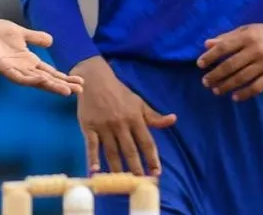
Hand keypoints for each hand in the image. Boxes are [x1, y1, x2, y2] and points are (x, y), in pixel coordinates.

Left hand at [0, 19, 83, 96]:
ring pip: (36, 81)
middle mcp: (24, 68)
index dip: (64, 77)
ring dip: (50, 86)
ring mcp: (14, 70)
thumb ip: (36, 38)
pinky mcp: (4, 69)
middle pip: (47, 79)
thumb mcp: (22, 33)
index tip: (80, 81)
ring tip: (65, 90)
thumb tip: (52, 41)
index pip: (50, 72)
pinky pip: (19, 77)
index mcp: (29, 61)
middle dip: (62, 85)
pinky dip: (31, 79)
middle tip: (78, 91)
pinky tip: (42, 79)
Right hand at [73, 56, 176, 175]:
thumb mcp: (139, 102)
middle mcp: (121, 123)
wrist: (94, 80)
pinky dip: (92, 159)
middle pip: (130, 150)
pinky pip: (91, 145)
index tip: (156, 172)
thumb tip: (173, 120)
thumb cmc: (119, 93)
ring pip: (112, 151)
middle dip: (136, 167)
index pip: (146, 142)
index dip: (152, 158)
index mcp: (135, 118)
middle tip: (140, 183)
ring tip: (122, 183)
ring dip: (117, 168)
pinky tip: (95, 171)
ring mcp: (104, 126)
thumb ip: (154, 116)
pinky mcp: (89, 126)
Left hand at [197, 10, 262, 101]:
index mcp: (248, 37)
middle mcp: (256, 50)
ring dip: (226, 85)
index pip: (224, 48)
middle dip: (215, 75)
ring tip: (215, 90)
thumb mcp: (247, 30)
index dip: (210, 57)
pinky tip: (234, 97)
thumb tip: (207, 44)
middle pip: (231, 65)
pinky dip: (244, 93)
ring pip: (242, 78)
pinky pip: (257, 87)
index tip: (200, 64)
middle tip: (205, 81)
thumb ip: (227, 37)